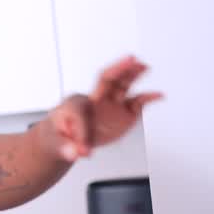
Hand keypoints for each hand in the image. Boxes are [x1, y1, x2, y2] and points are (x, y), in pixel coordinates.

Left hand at [46, 56, 163, 160]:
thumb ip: (64, 148)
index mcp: (74, 104)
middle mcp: (94, 100)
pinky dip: (148, 98)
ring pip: (123, 85)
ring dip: (133, 74)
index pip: (80, 111)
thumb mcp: (55, 143)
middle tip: (130, 60)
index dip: (81, 131)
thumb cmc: (59, 134)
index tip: (82, 151)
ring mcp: (111, 104)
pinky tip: (158, 95)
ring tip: (144, 66)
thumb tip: (73, 153)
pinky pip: (137, 102)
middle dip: (118, 69)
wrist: (65, 137)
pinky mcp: (123, 113)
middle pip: (107, 80)